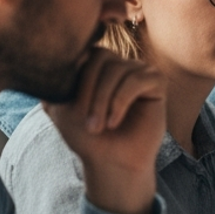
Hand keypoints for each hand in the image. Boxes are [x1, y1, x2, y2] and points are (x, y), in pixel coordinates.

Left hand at [44, 48, 165, 213]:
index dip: (75, 75)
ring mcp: (139, 71)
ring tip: (98, 126)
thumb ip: (58, 79)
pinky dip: (120, 101)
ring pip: (118, 70)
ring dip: (103, 100)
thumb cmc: (88, 136)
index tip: (67, 106)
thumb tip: (57, 57)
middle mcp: (119, 63)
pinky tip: (114, 122)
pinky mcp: (157, 82)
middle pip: (101, 57)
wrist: (112, 162)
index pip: (84, 51)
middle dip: (89, 90)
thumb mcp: (62, 105)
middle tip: (87, 122)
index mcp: (96, 65)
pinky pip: (136, 80)